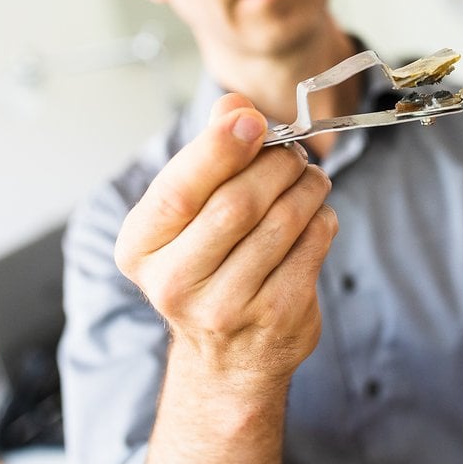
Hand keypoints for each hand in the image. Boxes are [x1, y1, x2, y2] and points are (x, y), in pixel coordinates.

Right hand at [114, 93, 337, 385]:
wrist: (226, 358)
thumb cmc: (207, 266)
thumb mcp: (188, 213)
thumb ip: (209, 152)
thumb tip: (234, 105)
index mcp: (141, 248)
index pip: (179, 190)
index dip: (220, 148)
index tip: (254, 120)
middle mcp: (174, 284)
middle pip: (238, 203)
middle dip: (276, 165)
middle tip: (292, 154)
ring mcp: (226, 307)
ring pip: (283, 221)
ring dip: (307, 187)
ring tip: (310, 179)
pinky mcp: (276, 317)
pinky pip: (313, 245)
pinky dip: (322, 219)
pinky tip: (315, 216)